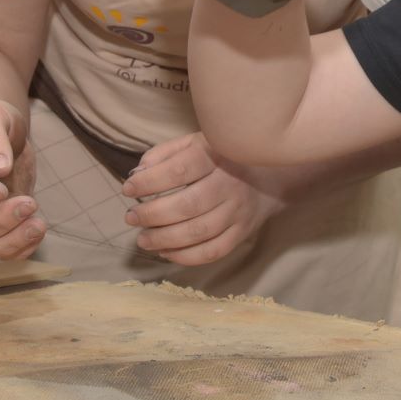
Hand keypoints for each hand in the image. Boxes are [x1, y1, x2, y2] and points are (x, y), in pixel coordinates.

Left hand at [121, 132, 284, 264]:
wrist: (271, 175)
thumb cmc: (222, 157)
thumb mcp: (195, 142)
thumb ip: (164, 154)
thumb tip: (137, 175)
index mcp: (216, 155)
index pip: (179, 170)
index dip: (149, 181)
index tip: (128, 189)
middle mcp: (230, 184)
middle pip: (187, 205)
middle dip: (152, 215)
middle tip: (131, 218)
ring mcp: (238, 211)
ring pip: (199, 232)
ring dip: (164, 239)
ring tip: (143, 239)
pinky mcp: (242, 233)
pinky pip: (213, 251)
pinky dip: (185, 257)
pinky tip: (165, 252)